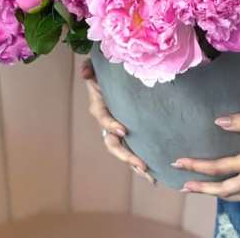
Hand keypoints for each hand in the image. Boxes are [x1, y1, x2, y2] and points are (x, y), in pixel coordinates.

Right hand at [81, 59, 154, 184]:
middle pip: (113, 144)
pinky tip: (152, 172)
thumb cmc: (106, 69)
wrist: (113, 75)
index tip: (124, 131)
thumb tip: (86, 72)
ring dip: (134, 163)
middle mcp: (107, 121)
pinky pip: (132, 148)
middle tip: (142, 164)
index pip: (103, 118)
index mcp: (99, 106)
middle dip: (126, 156)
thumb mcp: (97, 65)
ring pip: (122, 151)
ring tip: (149, 174)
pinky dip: (139, 161)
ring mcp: (117, 129)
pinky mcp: (128, 132)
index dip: (111, 125)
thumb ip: (90, 67)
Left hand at [172, 109, 239, 201]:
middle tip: (183, 186)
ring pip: (237, 197)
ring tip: (202, 190)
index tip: (180, 163)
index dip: (198, 166)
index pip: (220, 167)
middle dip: (202, 188)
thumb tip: (219, 122)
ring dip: (217, 195)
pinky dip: (233, 195)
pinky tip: (229, 190)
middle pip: (225, 189)